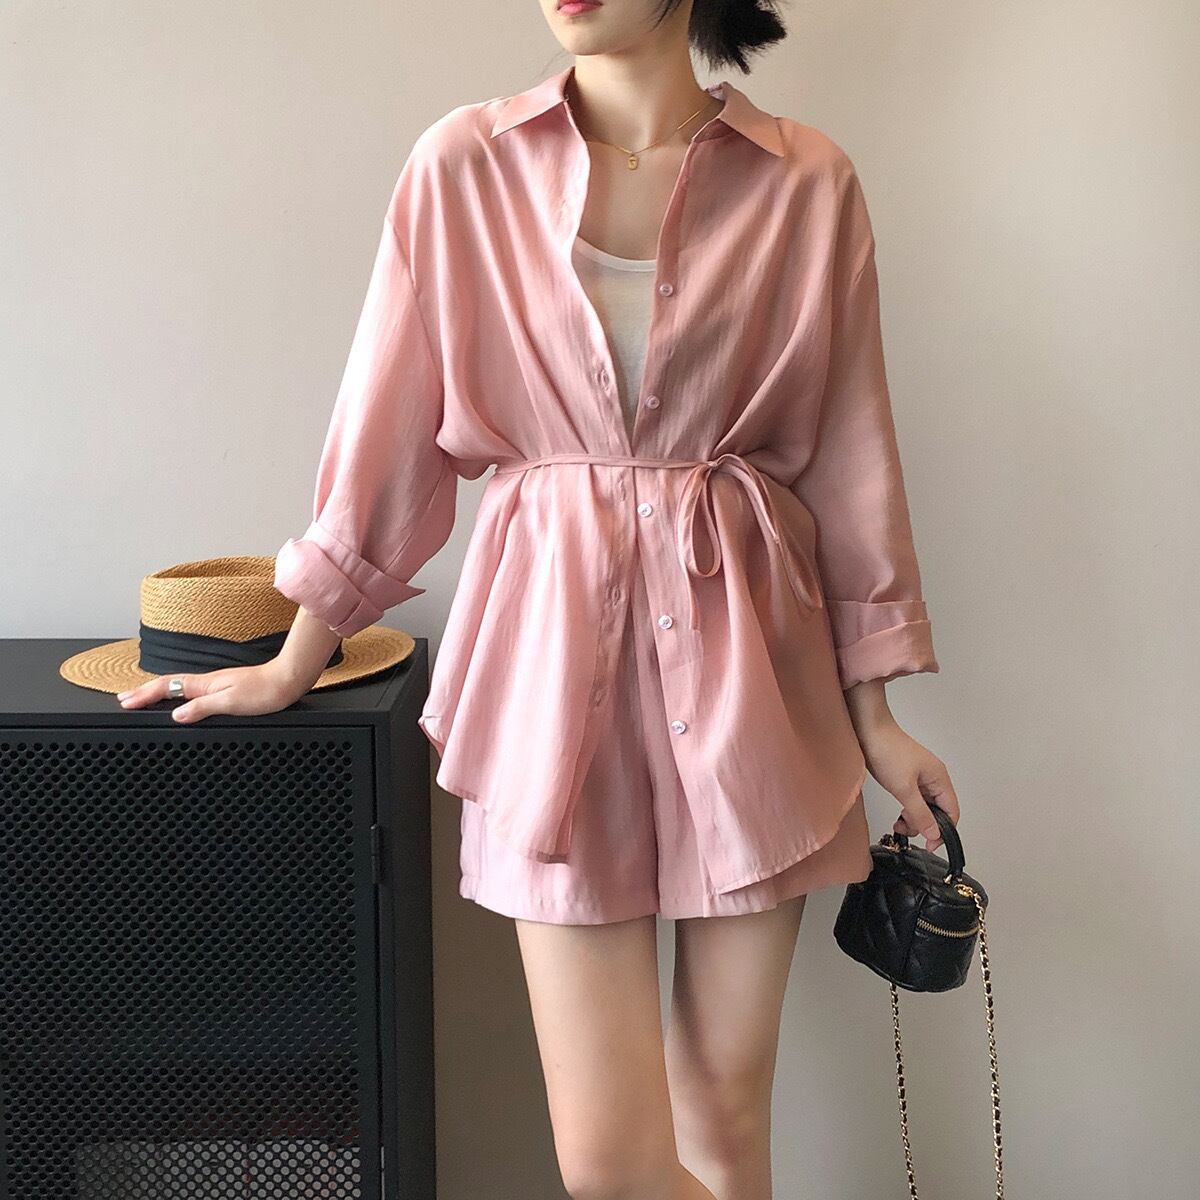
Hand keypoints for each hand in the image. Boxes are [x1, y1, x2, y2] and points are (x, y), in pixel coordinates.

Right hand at [115, 660, 309, 722]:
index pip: (167, 688)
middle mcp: (208, 682)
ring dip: (159, 691)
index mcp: (205, 684)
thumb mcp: (231, 703)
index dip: (144, 695)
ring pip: (179, 686)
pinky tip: (181, 697)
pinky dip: (177, 693)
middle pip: (169, 685)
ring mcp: (217, 683)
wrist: (288, 680)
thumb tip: (176, 715)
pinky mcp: (226, 688)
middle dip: (144, 691)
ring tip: (144, 697)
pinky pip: (193, 690)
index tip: (124, 701)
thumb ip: (203, 708)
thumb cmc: (265, 691)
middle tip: (124, 698)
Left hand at [854, 715, 959, 851]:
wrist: (867, 729)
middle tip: (905, 831)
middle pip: (938, 811)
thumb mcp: (904, 788)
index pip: (952, 812)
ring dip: (914, 819)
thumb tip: (935, 834)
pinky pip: (914, 799)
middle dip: (924, 825)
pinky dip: (907, 809)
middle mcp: (933, 778)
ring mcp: (920, 777)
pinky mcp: (906, 776)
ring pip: (925, 806)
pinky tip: (897, 814)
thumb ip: (920, 813)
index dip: (943, 831)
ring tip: (898, 824)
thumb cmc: (886, 752)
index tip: (929, 845)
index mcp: (939, 778)